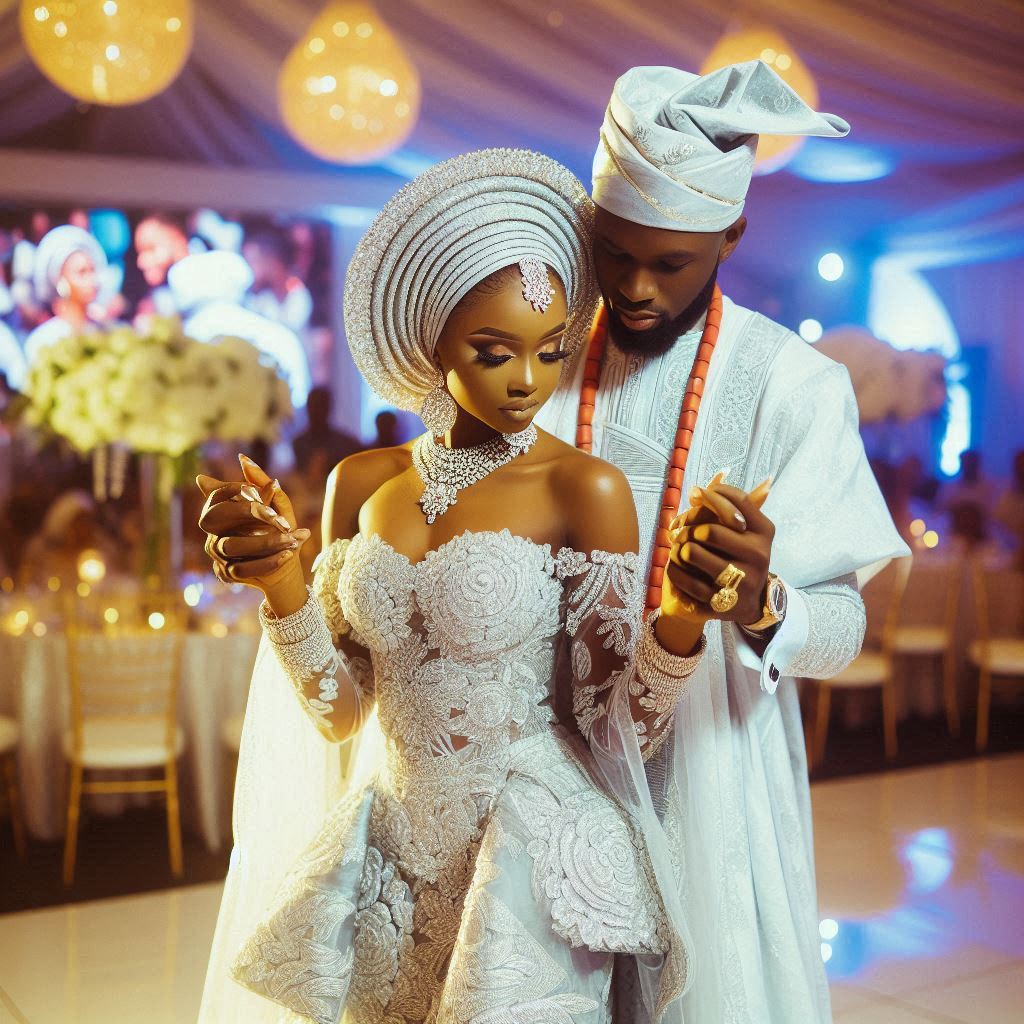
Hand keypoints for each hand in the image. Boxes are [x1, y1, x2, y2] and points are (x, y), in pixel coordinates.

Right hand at [196, 454, 309, 604]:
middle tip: (282, 517)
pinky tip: (288, 555)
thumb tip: (243, 459)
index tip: (271, 488)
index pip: (218, 494)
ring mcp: (217, 553)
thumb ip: (261, 484)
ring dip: (266, 542)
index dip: (238, 490)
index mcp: (222, 510)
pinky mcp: (227, 574)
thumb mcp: (277, 507)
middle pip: (217, 518)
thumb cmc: (279, 530)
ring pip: (232, 544)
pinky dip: (268, 561)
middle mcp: (213, 530)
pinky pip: (242, 568)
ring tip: (293, 540)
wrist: (285, 567)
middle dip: (251, 514)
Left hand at [664, 475, 773, 626]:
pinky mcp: (722, 604)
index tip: (696, 493)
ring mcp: (742, 582)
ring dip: (678, 549)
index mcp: (765, 533)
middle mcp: (759, 556)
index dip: (711, 494)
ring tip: (679, 549)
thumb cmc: (740, 556)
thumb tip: (713, 478)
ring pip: (692, 553)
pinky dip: (673, 569)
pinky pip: (683, 578)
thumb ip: (731, 504)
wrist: (749, 603)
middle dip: (689, 529)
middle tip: (682, 532)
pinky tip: (676, 567)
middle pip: (709, 531)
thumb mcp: (746, 530)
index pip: (736, 502)